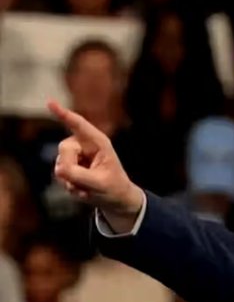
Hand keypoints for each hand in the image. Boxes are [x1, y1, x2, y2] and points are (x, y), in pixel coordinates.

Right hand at [48, 100, 143, 231]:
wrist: (115, 199)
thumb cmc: (113, 187)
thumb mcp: (100, 183)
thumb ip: (79, 175)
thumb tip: (59, 169)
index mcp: (98, 142)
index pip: (78, 125)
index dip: (64, 114)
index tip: (50, 103)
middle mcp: (83, 144)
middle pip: (64, 150)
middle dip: (70, 168)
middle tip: (84, 183)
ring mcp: (74, 155)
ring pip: (60, 165)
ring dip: (72, 181)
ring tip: (89, 189)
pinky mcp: (68, 165)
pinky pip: (60, 175)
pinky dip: (70, 187)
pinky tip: (84, 191)